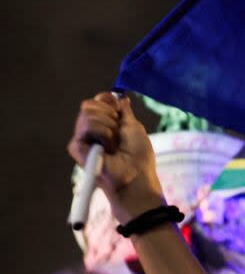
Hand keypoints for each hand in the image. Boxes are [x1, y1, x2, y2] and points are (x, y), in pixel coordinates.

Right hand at [67, 92, 164, 221]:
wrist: (136, 176)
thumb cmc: (139, 156)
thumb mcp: (134, 128)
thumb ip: (124, 112)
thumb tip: (121, 97)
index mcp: (105, 124)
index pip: (99, 99)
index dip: (109, 102)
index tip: (120, 114)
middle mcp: (90, 130)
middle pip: (90, 104)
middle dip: (110, 115)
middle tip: (118, 134)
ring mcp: (82, 138)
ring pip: (88, 112)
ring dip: (109, 126)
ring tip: (114, 145)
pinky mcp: (76, 147)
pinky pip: (88, 126)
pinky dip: (103, 133)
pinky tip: (107, 149)